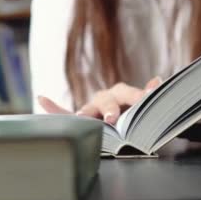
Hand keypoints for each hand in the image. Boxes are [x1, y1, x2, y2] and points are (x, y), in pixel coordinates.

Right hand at [38, 76, 162, 124]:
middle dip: (110, 109)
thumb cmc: (132, 112)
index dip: (137, 96)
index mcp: (121, 93)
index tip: (145, 98)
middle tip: (112, 119)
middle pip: (106, 101)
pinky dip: (53, 107)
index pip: (129, 94)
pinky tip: (42, 99)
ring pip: (86, 109)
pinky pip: (64, 113)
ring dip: (84, 113)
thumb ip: (147, 94)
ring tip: (80, 117)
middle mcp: (105, 97)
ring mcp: (91, 107)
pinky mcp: (79, 117)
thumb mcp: (141, 104)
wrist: (122, 119)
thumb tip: (158, 80)